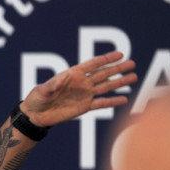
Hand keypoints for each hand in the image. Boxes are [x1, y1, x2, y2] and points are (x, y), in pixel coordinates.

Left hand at [21, 51, 136, 127]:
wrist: (35, 115)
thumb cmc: (37, 98)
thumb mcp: (43, 90)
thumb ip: (53, 85)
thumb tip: (62, 78)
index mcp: (72, 74)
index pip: (93, 64)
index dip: (106, 59)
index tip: (121, 54)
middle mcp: (81, 83)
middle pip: (103, 74)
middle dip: (118, 69)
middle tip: (133, 64)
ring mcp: (84, 94)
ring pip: (105, 87)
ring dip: (119, 83)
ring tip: (133, 78)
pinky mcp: (84, 107)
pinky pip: (101, 103)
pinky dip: (112, 102)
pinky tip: (124, 100)